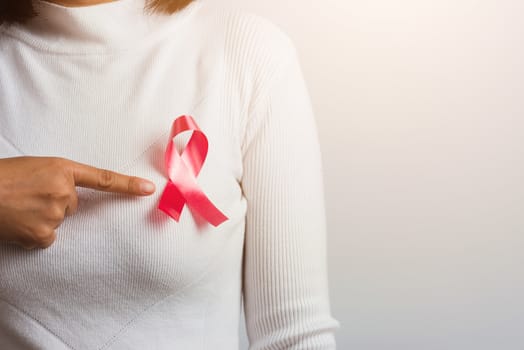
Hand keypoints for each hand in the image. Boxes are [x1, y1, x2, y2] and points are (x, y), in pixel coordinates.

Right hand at [0, 156, 155, 249]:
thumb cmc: (1, 178)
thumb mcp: (33, 169)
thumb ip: (57, 179)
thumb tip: (68, 199)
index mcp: (61, 168)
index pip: (103, 179)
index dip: (127, 185)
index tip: (149, 190)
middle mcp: (63, 190)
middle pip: (72, 204)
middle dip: (53, 202)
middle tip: (27, 197)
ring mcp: (54, 212)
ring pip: (58, 220)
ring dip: (41, 218)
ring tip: (17, 208)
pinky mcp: (44, 233)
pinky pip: (47, 238)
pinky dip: (34, 234)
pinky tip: (18, 223)